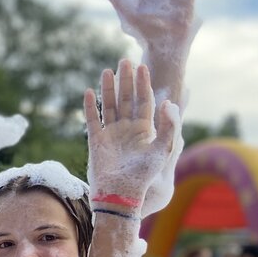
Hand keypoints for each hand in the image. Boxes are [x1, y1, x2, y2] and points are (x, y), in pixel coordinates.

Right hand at [83, 60, 178, 205]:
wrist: (120, 195)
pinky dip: (90, 107)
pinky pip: (92, 120)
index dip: (143, 84)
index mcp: (145, 130)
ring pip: (109, 106)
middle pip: (126, 99)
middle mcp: (128, 130)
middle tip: (124, 61)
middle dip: (126, 81)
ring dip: (108, 89)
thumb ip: (169, 126)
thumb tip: (168, 102)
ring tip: (107, 71)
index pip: (144, 101)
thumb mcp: (162, 150)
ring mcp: (112, 135)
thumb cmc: (143, 176)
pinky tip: (88, 92)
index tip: (142, 66)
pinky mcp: (96, 142)